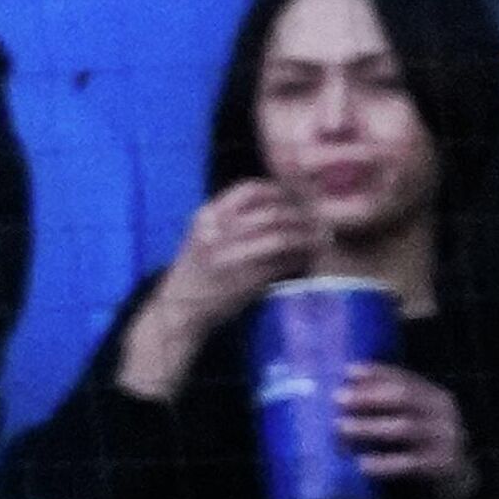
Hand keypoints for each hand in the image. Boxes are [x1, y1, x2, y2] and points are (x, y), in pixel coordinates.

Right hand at [118, 179, 324, 400]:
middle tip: (318, 219)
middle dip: (300, 214)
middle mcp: (216, 234)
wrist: (179, 307)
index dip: (278, 191)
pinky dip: (299, 259)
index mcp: (206, 217)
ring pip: (279, 236)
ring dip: (305, 236)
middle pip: (270, 213)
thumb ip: (231, 216)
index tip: (295, 198)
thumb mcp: (204, 233)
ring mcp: (230, 257)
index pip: (249, 191)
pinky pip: (280, 263)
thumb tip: (283, 200)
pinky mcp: (243, 281)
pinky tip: (306, 259)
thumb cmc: (196, 269)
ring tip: (319, 238)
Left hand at [336, 363, 479, 498]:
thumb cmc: (419, 446)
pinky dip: (385, 463)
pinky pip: (411, 463)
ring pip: (405, 428)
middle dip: (368, 396)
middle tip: (338, 398)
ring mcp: (445, 438)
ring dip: (369, 426)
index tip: (347, 372)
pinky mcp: (443, 465)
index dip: (375, 373)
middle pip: (404, 397)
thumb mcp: (407, 421)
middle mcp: (442, 412)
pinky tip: (362, 465)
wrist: (455, 480)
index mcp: (433, 396)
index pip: (403, 378)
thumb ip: (383, 409)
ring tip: (341, 428)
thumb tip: (337, 397)